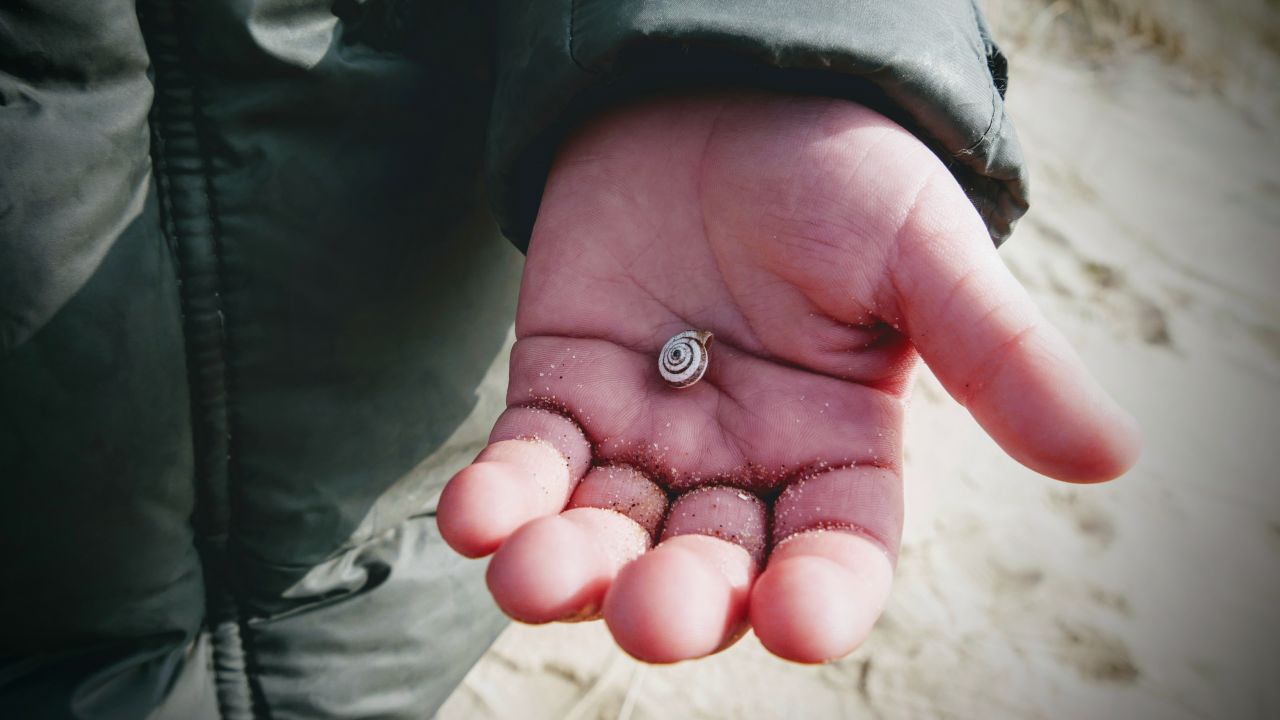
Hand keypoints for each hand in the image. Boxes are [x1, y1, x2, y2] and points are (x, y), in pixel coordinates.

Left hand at [437, 92, 1139, 662]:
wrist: (720, 87)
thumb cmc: (836, 168)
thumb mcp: (921, 251)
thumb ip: (996, 352)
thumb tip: (1110, 452)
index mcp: (836, 448)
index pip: (834, 554)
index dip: (819, 597)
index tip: (796, 623)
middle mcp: (738, 461)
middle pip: (709, 563)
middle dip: (678, 597)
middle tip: (654, 610)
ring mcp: (645, 432)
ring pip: (607, 532)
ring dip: (570, 567)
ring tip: (535, 577)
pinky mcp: (563, 392)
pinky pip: (529, 464)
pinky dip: (502, 498)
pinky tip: (480, 518)